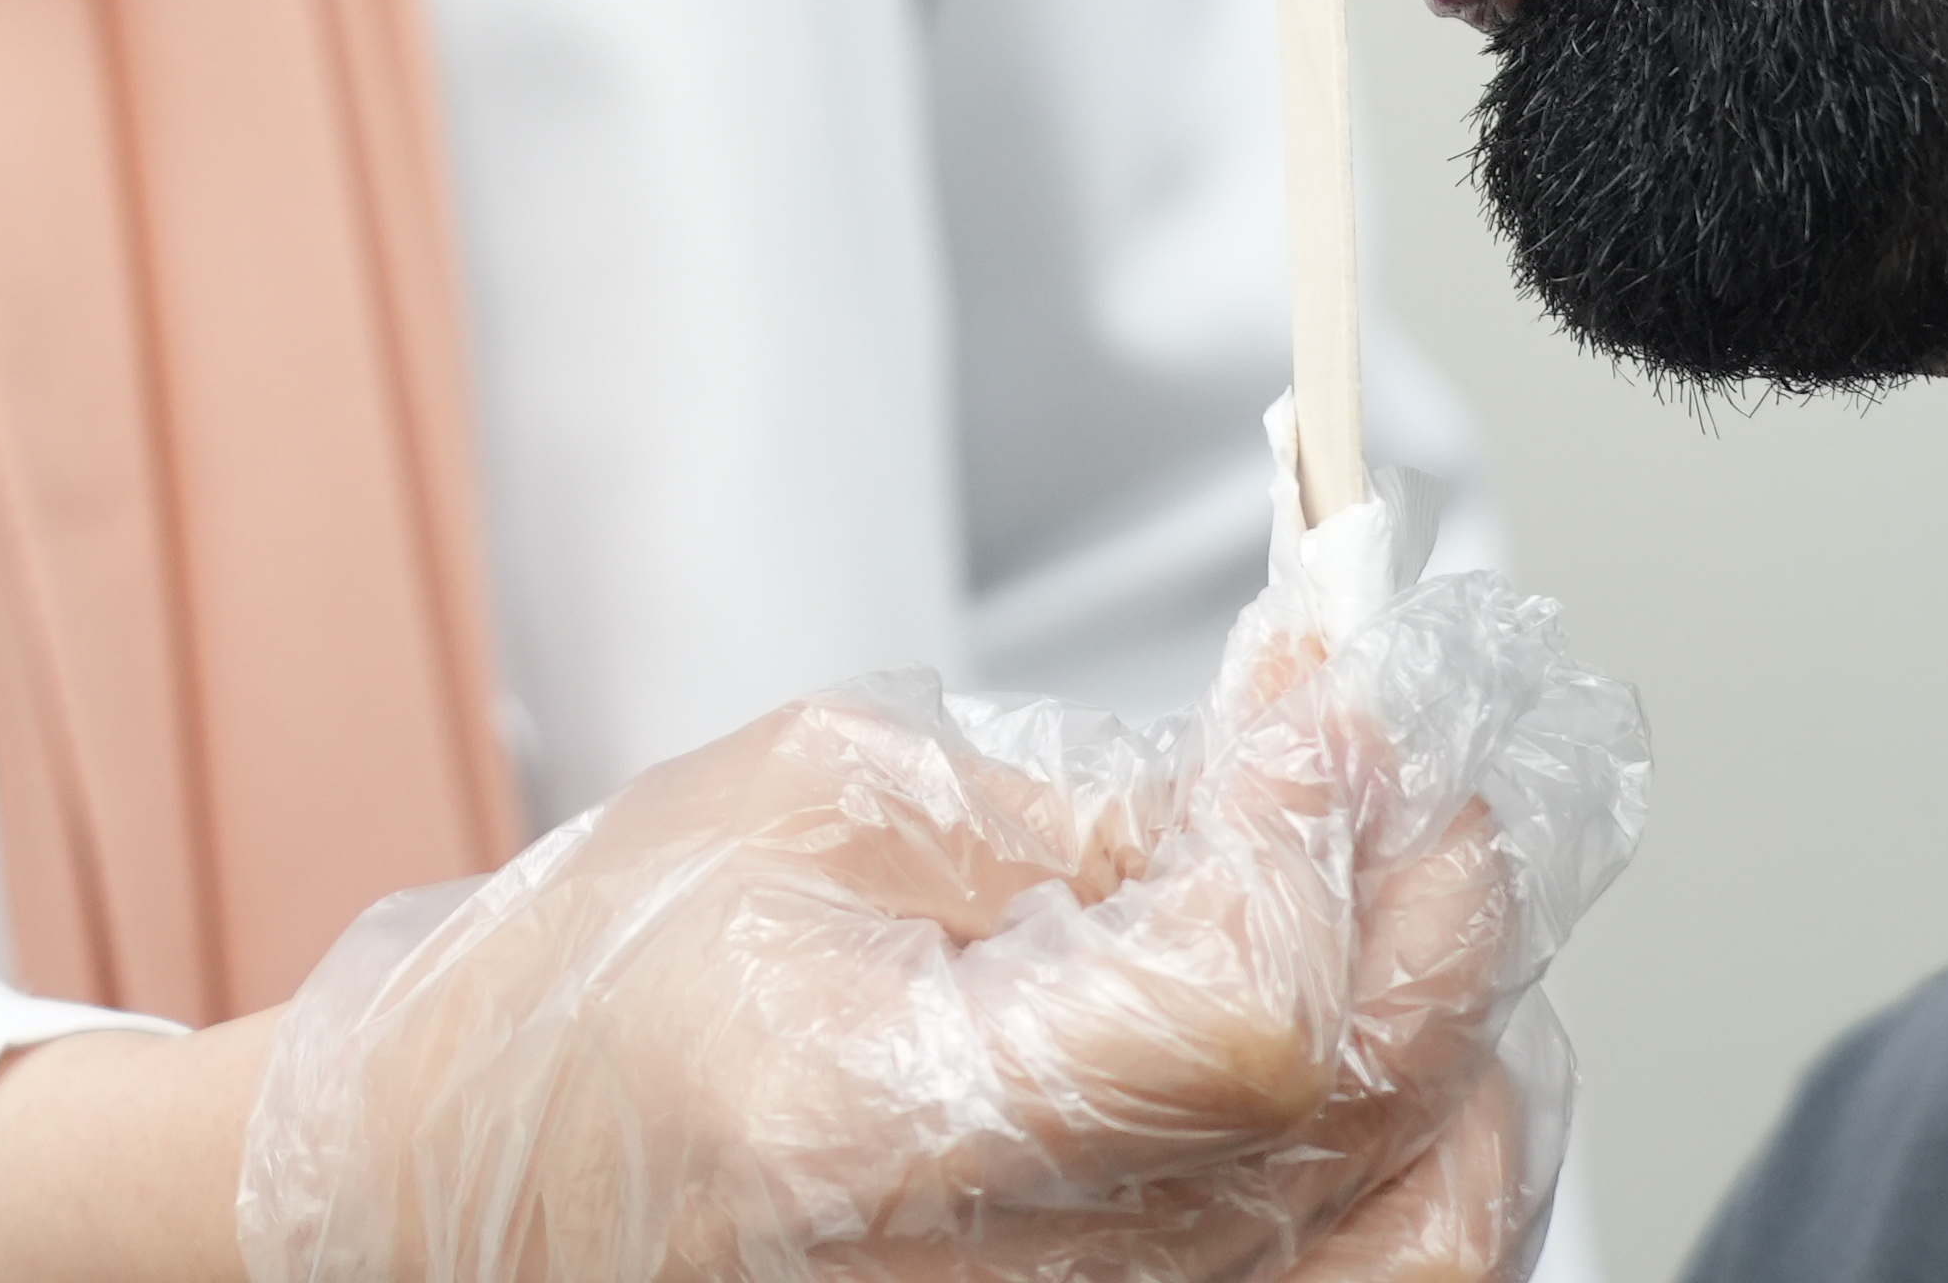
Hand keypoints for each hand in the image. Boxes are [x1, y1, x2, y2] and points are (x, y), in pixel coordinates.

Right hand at [230, 654, 1564, 1282]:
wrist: (481, 1193)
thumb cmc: (614, 994)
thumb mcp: (831, 808)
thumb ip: (1099, 813)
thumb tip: (1319, 771)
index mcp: (871, 1124)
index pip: (1240, 1022)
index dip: (1324, 844)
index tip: (1328, 717)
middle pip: (1355, 1134)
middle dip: (1434, 921)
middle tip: (1407, 794)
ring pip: (1412, 1252)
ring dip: (1466, 1064)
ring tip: (1407, 929)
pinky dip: (1423, 1190)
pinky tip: (1388, 1079)